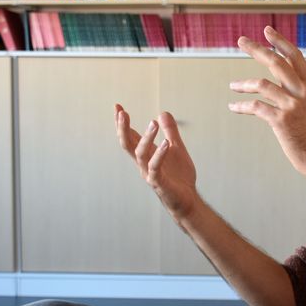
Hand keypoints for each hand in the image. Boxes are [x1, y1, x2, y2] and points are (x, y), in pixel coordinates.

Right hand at [115, 105, 198, 219]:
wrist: (188, 199)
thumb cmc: (179, 177)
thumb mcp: (177, 148)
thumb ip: (170, 132)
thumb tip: (163, 113)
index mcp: (147, 155)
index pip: (130, 137)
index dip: (122, 123)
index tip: (117, 107)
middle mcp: (144, 163)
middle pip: (127, 144)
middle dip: (122, 128)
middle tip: (121, 112)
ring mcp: (149, 173)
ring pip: (140, 154)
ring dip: (145, 138)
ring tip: (153, 123)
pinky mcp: (159, 183)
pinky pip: (155, 167)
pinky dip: (159, 155)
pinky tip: (165, 143)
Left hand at [230, 26, 305, 180]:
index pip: (295, 57)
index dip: (280, 42)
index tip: (267, 31)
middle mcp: (302, 92)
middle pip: (276, 63)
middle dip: (257, 49)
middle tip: (241, 41)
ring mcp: (291, 105)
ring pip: (262, 84)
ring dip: (244, 84)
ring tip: (232, 86)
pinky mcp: (281, 120)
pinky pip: (256, 107)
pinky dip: (242, 105)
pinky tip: (233, 106)